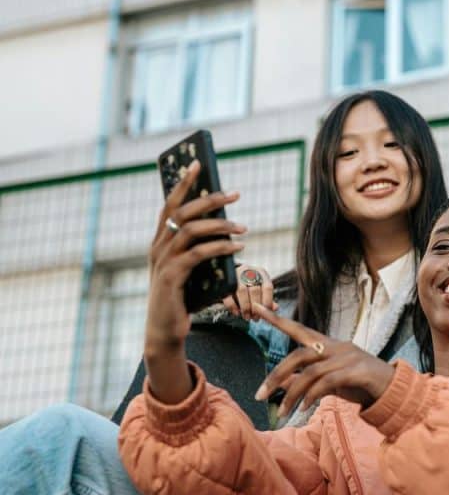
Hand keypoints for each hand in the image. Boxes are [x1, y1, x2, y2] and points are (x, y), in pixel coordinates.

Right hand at [145, 161, 245, 403]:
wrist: (165, 330)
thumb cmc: (182, 297)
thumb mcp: (191, 268)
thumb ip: (201, 248)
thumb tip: (227, 229)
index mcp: (160, 241)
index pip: (170, 204)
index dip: (182, 183)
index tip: (198, 164)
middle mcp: (158, 247)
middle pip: (182, 212)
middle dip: (209, 199)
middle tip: (235, 194)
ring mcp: (163, 261)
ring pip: (191, 230)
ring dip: (220, 224)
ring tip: (243, 225)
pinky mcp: (172, 277)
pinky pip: (198, 254)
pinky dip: (220, 247)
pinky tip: (238, 245)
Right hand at [223, 264, 277, 319]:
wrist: (233, 274)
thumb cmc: (251, 282)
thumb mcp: (261, 287)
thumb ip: (268, 298)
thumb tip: (275, 308)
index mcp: (261, 273)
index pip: (267, 287)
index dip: (267, 302)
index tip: (265, 313)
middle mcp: (249, 272)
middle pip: (254, 290)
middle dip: (255, 307)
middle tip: (255, 317)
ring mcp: (236, 275)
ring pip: (242, 291)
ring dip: (245, 307)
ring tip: (247, 316)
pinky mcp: (225, 282)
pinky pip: (228, 294)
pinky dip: (232, 306)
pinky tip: (237, 312)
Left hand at [251, 304, 394, 416]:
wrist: (393, 390)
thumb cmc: (360, 384)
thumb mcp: (330, 381)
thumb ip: (307, 380)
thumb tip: (283, 382)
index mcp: (328, 345)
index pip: (299, 329)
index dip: (278, 319)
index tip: (257, 308)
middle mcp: (336, 347)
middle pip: (298, 355)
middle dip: (276, 375)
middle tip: (259, 395)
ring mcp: (347, 358)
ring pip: (310, 373)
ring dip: (292, 395)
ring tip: (283, 412)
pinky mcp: (356, 371)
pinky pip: (327, 383)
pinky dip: (312, 397)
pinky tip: (304, 409)